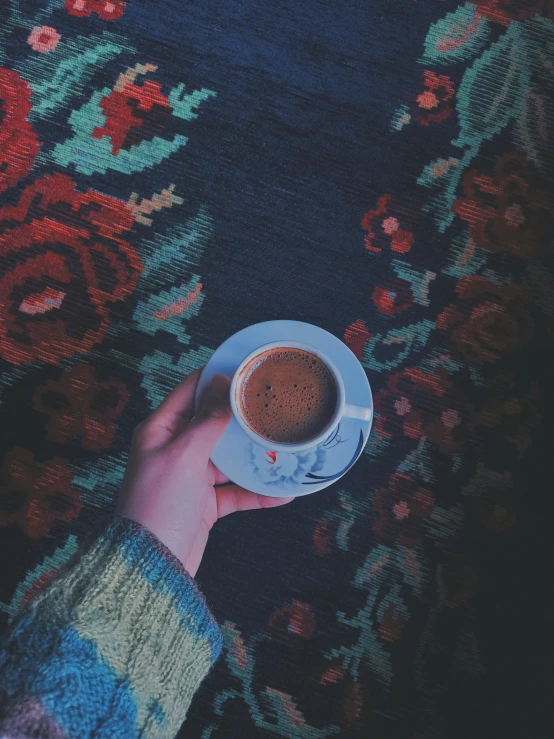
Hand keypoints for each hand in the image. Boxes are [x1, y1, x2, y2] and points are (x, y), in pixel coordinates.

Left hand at [116, 369, 292, 575]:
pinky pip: (234, 492)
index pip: (190, 391)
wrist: (151, 566)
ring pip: (228, 458)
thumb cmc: (159, 505)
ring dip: (253, 455)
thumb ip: (207, 422)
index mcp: (160, 430)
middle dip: (242, 417)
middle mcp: (175, 449)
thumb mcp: (184, 456)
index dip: (216, 377)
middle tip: (274, 405)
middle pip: (213, 423)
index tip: (247, 368)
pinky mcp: (204, 504)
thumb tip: (221, 385)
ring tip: (284, 446)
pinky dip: (256, 492)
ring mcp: (190, 477)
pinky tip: (283, 492)